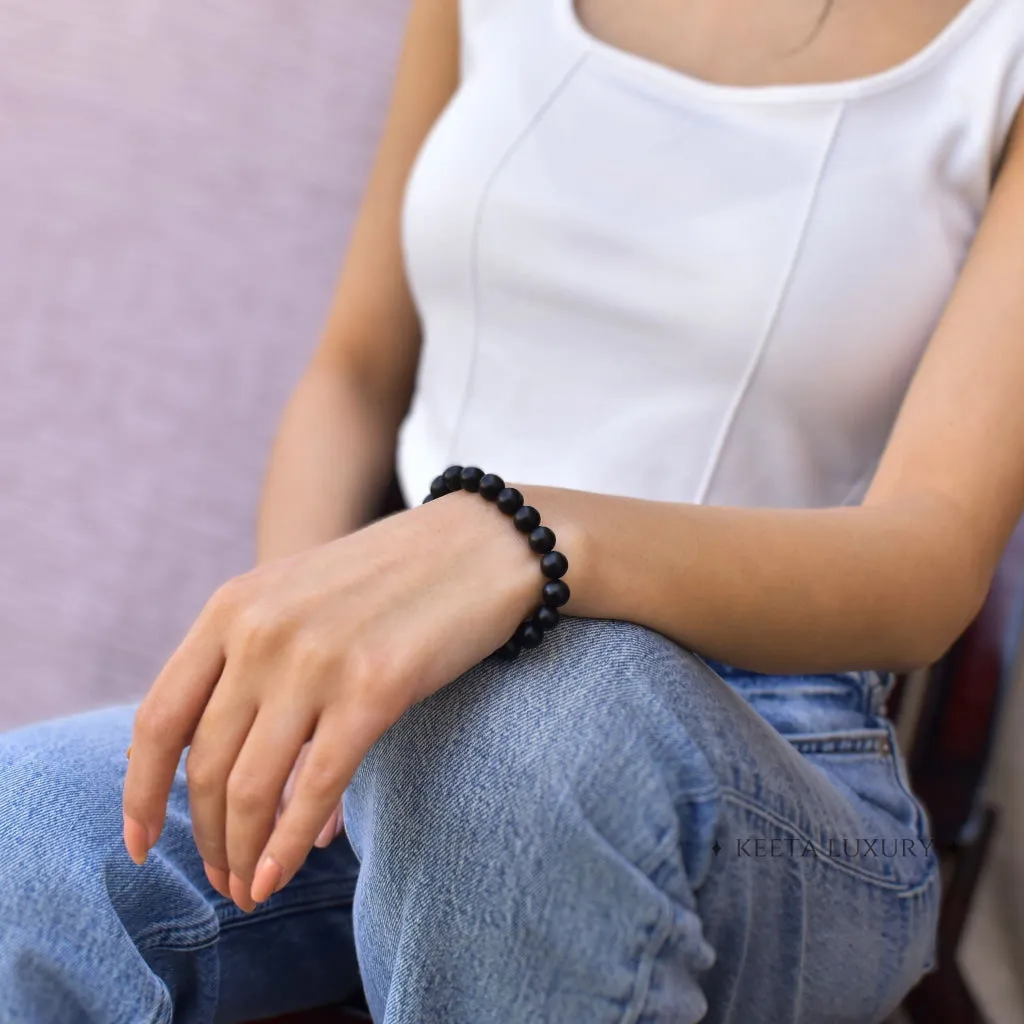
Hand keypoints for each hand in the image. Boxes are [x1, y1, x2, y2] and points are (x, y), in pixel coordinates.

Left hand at [122, 493, 538, 909]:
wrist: (479, 543)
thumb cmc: (390, 580)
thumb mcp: (298, 600)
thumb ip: (250, 666)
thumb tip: (230, 781)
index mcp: (232, 607)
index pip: (158, 718)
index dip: (140, 793)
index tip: (140, 844)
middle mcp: (261, 631)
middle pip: (204, 764)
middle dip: (205, 837)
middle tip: (221, 877)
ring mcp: (315, 659)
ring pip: (251, 787)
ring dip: (242, 853)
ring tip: (250, 888)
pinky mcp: (375, 688)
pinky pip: (316, 787)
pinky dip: (289, 844)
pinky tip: (282, 874)